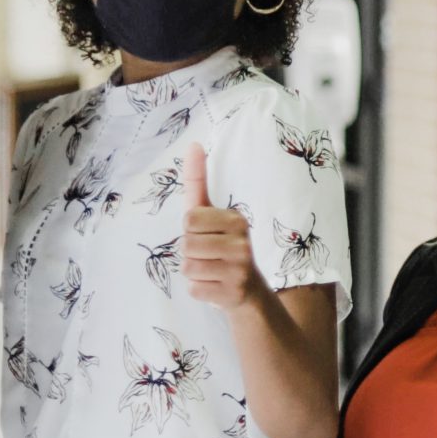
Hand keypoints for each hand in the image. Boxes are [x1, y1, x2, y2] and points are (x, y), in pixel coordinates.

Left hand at [180, 144, 266, 308]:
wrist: (250, 291)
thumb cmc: (223, 246)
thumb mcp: (213, 214)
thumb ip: (199, 182)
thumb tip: (193, 144)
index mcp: (237, 219)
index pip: (189, 219)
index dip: (191, 229)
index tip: (208, 233)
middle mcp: (243, 243)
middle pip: (186, 244)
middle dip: (190, 251)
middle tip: (210, 255)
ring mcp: (239, 269)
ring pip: (188, 267)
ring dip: (194, 271)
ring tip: (212, 270)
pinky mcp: (233, 293)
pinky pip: (194, 288)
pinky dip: (199, 289)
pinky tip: (215, 286)